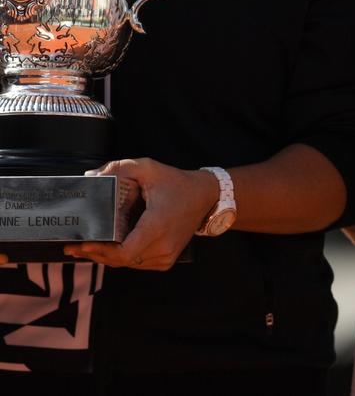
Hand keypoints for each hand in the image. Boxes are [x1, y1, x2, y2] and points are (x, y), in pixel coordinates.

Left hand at [63, 158, 219, 270]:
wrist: (204, 196)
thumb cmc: (176, 182)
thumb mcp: (148, 168)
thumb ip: (119, 168)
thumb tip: (92, 177)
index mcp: (157, 226)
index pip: (124, 252)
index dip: (100, 251)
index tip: (83, 243)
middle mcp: (162, 246)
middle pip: (121, 260)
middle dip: (95, 254)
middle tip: (73, 246)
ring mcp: (165, 256)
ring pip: (128, 264)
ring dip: (107, 257)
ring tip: (86, 248)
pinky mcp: (166, 260)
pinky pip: (138, 263)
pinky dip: (122, 258)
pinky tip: (108, 250)